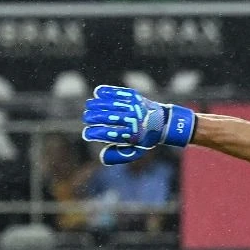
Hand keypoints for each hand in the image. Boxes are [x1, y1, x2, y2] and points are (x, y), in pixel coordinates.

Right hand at [80, 85, 194, 164]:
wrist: (163, 123)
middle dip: (94, 118)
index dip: (95, 134)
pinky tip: (98, 92)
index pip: (109, 134)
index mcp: (132, 135)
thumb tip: (102, 157)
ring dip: (98, 104)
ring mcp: (134, 107)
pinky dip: (108, 91)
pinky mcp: (136, 97)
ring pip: (112, 104)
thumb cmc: (144, 139)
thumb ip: (118, 156)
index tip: (87, 134)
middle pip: (109, 118)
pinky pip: (119, 93)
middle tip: (86, 118)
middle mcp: (133, 120)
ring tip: (88, 106)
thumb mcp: (134, 152)